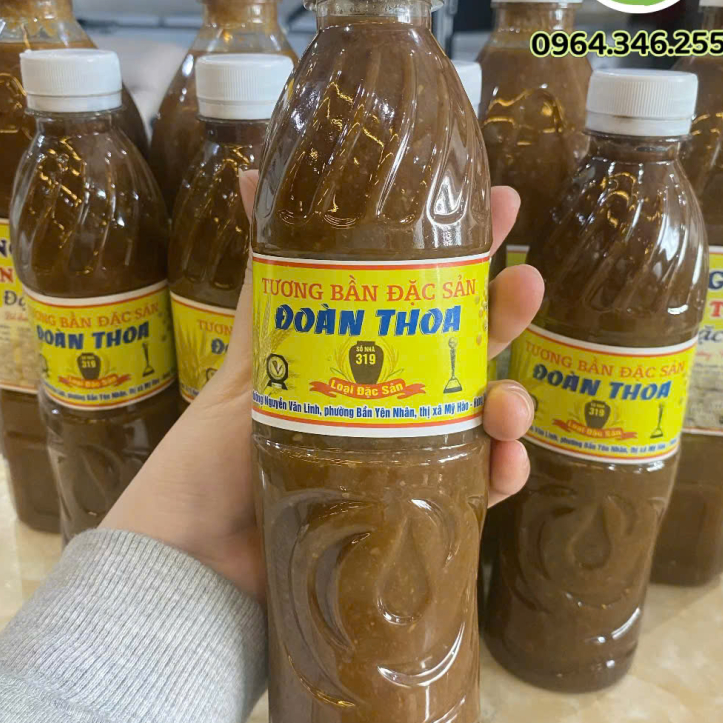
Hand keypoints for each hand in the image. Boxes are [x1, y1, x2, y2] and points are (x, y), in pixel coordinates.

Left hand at [104, 174, 542, 604]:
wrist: (196, 553)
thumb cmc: (217, 449)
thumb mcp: (254, 350)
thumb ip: (268, 272)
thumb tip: (248, 169)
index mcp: (363, 353)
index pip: (426, 291)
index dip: (467, 250)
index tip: (501, 202)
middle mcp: (394, 400)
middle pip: (466, 350)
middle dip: (505, 313)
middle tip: (525, 280)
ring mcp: (408, 456)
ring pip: (482, 421)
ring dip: (513, 404)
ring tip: (510, 402)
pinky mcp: (414, 511)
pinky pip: (473, 492)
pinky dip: (499, 476)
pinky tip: (504, 463)